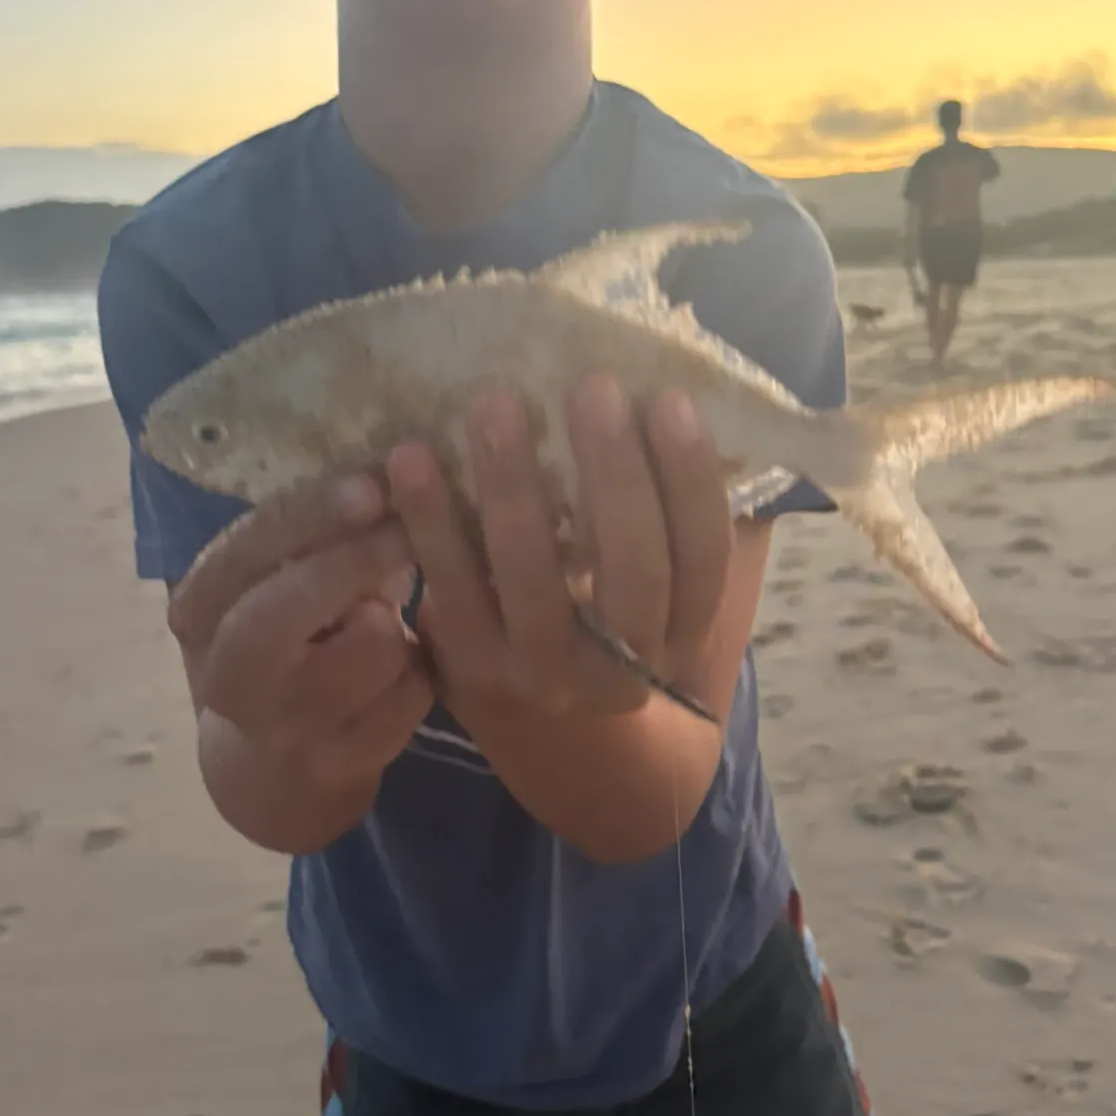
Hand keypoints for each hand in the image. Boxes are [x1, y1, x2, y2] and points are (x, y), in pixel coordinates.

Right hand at [167, 475, 434, 790]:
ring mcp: (285, 731)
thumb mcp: (262, 588)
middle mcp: (228, 678)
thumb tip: (389, 469)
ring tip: (385, 621)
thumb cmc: (277, 642)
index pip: (243, 554)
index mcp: (197, 613)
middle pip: (284, 612)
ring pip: (372, 648)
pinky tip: (398, 673)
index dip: (310, 516)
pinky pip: (413, 693)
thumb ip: (304, 538)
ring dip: (398, 622)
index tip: (371, 486)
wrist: (269, 770)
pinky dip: (420, 671)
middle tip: (409, 528)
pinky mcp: (343, 766)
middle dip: (354, 561)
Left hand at [385, 373, 734, 719]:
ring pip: (533, 579)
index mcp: (684, 632)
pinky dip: (431, 521)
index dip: (690, 478)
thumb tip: (692, 391)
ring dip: (511, 485)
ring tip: (493, 402)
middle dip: (614, 471)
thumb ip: (680, 504)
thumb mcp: (663, 579)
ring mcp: (545, 674)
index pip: (702, 555)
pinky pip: (454, 588)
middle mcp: (625, 666)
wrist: (547, 730)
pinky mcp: (472, 669)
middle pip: (632, 569)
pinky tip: (412, 456)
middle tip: (592, 386)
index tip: (668, 398)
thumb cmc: (610, 613)